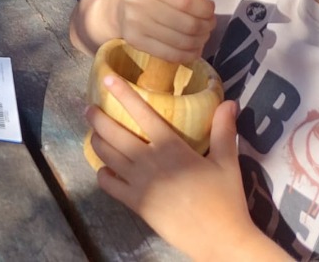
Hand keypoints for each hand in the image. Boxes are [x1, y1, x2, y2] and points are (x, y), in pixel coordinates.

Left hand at [87, 78, 269, 260]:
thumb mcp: (228, 162)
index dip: (122, 93)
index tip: (106, 78)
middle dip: (96, 117)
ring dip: (95, 141)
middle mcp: (149, 161)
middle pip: (112, 132)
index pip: (141, 113)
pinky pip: (108, 184)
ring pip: (106, 155)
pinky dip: (101, 173)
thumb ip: (224, 131)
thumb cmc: (226, 199)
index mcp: (170, 147)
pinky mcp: (135, 203)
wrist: (221, 240)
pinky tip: (103, 168)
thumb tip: (229, 102)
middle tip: (89, 108)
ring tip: (93, 133)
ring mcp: (139, 183)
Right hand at [118, 0, 215, 62]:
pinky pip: (171, 55)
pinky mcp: (135, 42)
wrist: (121, 7)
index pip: (185, 0)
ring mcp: (135, 24)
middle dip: (206, 26)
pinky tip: (193, 46)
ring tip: (201, 34)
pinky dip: (189, 54)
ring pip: (182, 41)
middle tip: (208, 23)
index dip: (205, 9)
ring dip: (200, 40)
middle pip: (187, 24)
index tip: (209, 8)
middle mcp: (137, 1)